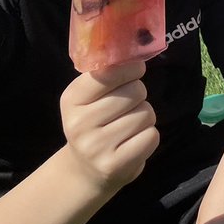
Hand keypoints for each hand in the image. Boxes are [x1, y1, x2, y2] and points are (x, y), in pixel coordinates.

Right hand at [59, 61, 158, 190]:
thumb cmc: (94, 123)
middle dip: (139, 95)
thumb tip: (135, 52)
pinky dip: (149, 137)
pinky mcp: (115, 165)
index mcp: (72, 99)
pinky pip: (151, 136)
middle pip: (135, 92)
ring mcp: (96, 147)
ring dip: (145, 117)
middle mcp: (79, 124)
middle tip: (127, 106)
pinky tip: (133, 142)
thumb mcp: (90, 97)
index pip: (108, 73)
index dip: (130, 69)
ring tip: (128, 126)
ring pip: (146, 114)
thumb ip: (108, 74)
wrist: (84, 170)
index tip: (136, 70)